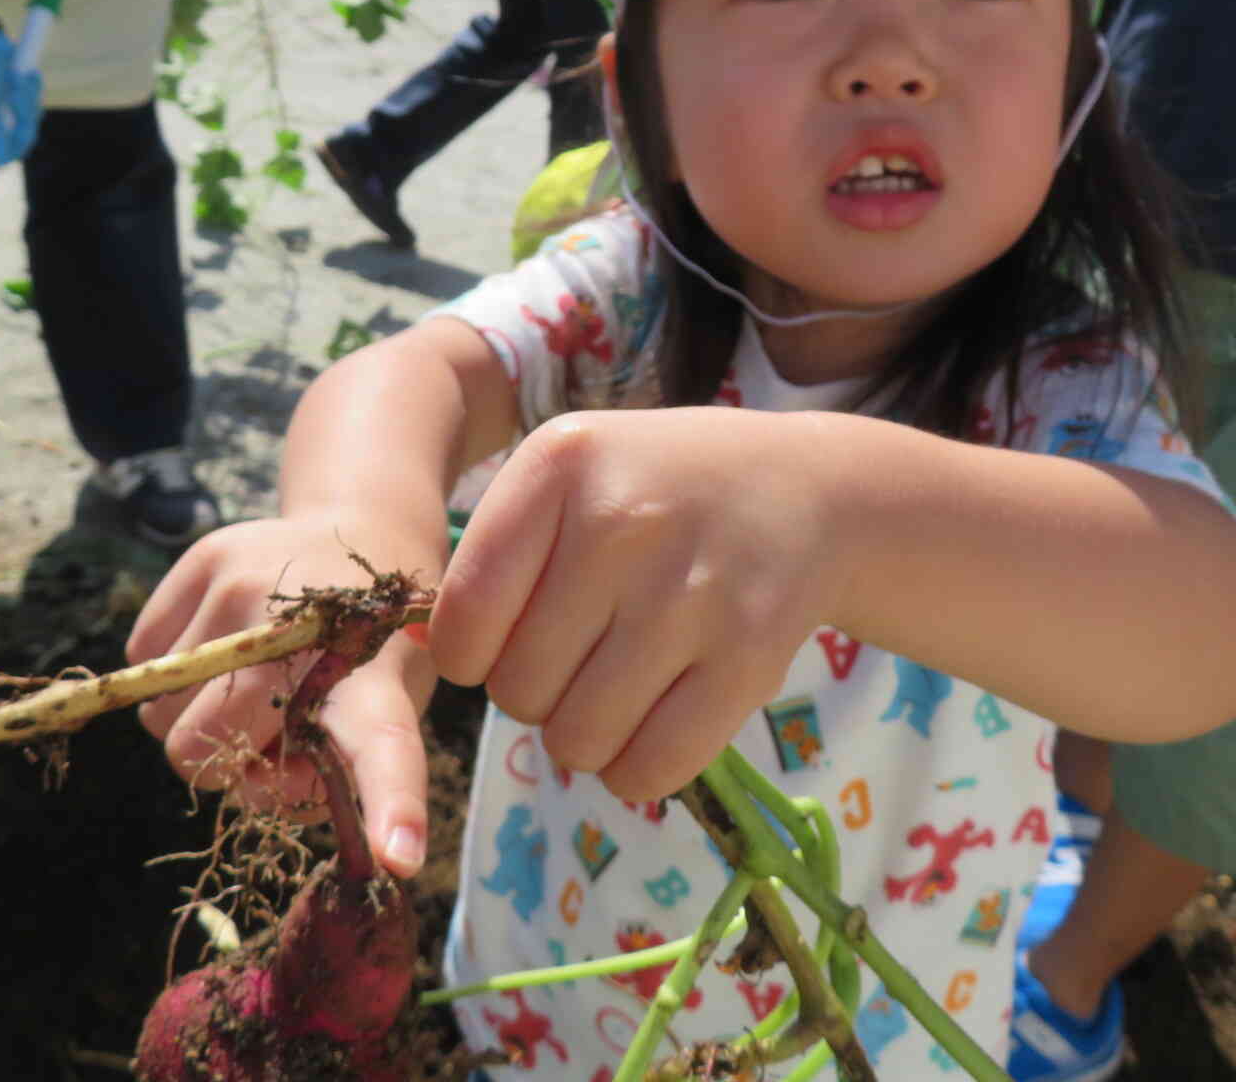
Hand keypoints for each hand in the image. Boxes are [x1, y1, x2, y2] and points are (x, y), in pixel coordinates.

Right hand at [0, 29, 40, 162]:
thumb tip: (2, 163)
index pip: (5, 155)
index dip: (15, 150)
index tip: (20, 137)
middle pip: (25, 134)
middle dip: (25, 111)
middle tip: (19, 88)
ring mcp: (9, 115)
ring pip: (33, 117)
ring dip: (30, 96)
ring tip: (19, 77)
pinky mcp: (20, 100)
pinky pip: (36, 102)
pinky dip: (33, 89)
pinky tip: (27, 74)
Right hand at [129, 516, 437, 877]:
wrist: (368, 533)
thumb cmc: (373, 652)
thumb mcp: (384, 714)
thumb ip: (321, 775)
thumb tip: (251, 780)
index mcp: (377, 685)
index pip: (384, 750)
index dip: (390, 806)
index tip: (400, 856)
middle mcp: (302, 631)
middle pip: (195, 754)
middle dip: (217, 768)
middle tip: (264, 737)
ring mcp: (244, 585)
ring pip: (158, 712)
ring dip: (192, 718)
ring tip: (248, 685)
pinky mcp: (205, 559)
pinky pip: (141, 658)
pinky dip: (170, 673)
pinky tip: (223, 646)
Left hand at [428, 409, 847, 801]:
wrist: (807, 487)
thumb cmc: (657, 492)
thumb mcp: (571, 475)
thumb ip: (497, 553)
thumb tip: (427, 653)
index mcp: (560, 465)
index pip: (460, 620)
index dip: (472, 655)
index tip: (510, 638)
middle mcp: (622, 519)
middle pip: (517, 691)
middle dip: (538, 694)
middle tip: (582, 658)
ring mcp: (691, 591)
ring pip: (578, 741)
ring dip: (586, 737)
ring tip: (618, 686)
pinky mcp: (750, 655)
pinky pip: (651, 768)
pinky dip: (637, 770)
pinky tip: (655, 722)